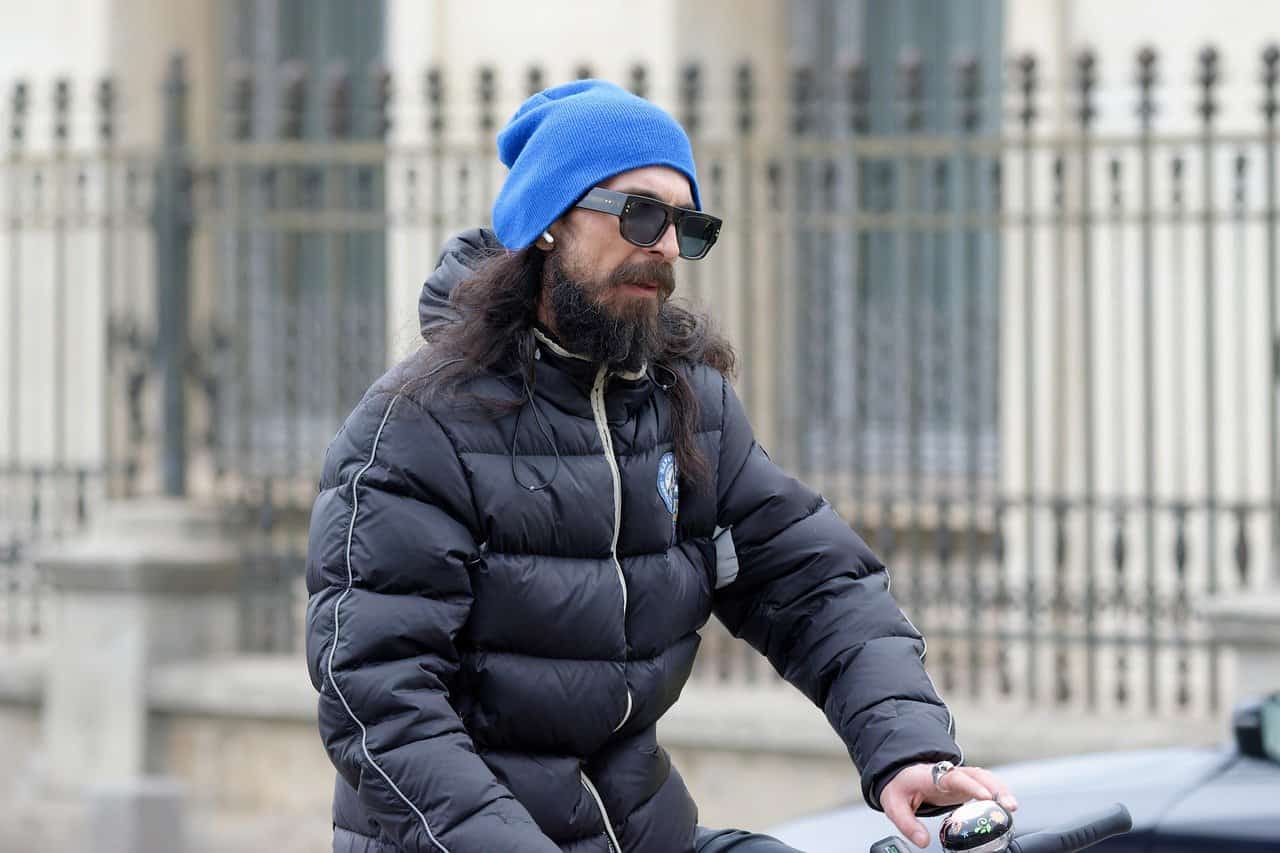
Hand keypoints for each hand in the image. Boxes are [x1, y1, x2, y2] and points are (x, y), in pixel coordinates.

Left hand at [879, 761, 1018, 848]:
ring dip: (1000, 790)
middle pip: (976, 775)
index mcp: (932, 776)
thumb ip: (907, 824)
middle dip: (994, 788)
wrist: (903, 775)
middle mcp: (950, 774)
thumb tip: (923, 841)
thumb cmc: (901, 787)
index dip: (971, 786)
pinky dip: (998, 792)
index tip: (985, 796)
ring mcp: (960, 777)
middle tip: (1008, 805)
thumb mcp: (894, 805)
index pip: (954, 778)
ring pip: (985, 778)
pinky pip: (986, 784)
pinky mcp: (966, 784)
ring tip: (1012, 807)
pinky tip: (1008, 805)